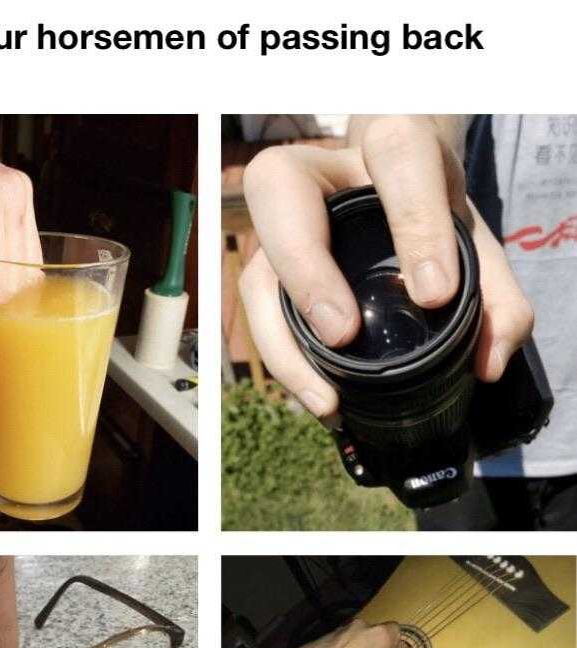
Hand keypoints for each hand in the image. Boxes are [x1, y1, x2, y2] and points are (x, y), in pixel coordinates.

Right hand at [240, 115, 533, 416]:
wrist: (385, 191)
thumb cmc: (428, 215)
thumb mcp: (475, 241)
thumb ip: (498, 297)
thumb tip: (488, 362)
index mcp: (389, 141)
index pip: (400, 159)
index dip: (416, 224)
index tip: (435, 295)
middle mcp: (316, 169)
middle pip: (280, 191)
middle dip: (305, 269)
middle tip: (341, 337)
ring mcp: (279, 222)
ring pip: (257, 266)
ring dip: (280, 339)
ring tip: (325, 398)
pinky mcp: (264, 265)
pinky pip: (258, 309)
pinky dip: (281, 355)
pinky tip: (314, 392)